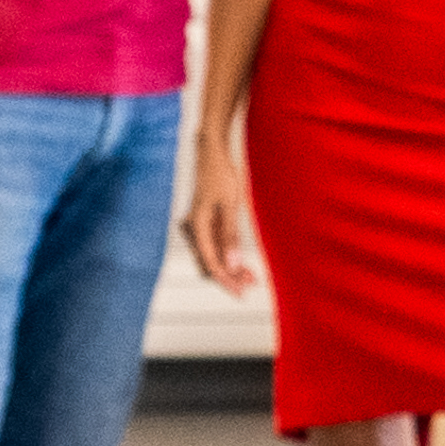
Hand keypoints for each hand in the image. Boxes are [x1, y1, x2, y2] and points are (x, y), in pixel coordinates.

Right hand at [182, 158, 258, 290]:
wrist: (212, 153)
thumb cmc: (221, 175)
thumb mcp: (230, 205)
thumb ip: (230, 236)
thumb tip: (231, 266)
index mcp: (197, 227)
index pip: (210, 263)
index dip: (226, 280)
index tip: (241, 293)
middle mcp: (193, 230)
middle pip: (209, 263)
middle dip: (229, 277)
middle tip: (250, 286)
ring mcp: (198, 228)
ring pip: (212, 257)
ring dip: (230, 268)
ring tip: (251, 277)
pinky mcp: (205, 224)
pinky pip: (215, 246)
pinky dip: (228, 255)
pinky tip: (242, 264)